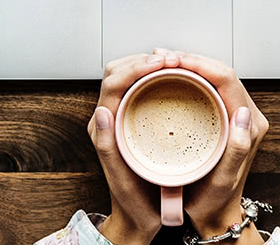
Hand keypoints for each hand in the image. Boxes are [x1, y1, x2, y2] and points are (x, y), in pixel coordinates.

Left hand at [88, 53, 173, 244]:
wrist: (137, 220)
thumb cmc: (133, 203)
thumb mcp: (121, 179)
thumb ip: (107, 147)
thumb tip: (101, 111)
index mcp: (102, 128)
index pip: (113, 82)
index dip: (137, 67)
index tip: (162, 64)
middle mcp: (107, 119)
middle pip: (119, 71)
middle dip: (144, 59)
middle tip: (175, 59)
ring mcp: (120, 118)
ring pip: (129, 76)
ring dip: (150, 64)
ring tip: (177, 64)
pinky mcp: (132, 121)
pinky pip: (140, 88)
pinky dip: (155, 76)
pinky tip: (175, 78)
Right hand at [152, 49, 269, 243]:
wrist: (216, 215)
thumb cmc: (215, 201)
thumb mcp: (224, 180)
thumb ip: (239, 149)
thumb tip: (243, 114)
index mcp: (250, 125)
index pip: (227, 79)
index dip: (199, 63)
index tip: (172, 60)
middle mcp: (248, 116)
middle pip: (221, 72)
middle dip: (191, 59)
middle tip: (160, 56)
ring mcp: (237, 116)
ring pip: (215, 77)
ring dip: (190, 65)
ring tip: (161, 62)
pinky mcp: (226, 118)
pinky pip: (210, 87)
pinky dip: (190, 77)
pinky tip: (170, 76)